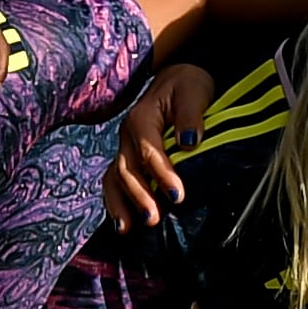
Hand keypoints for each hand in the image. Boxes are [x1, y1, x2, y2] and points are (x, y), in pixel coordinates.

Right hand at [105, 61, 219, 223]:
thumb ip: (191, 115)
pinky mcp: (129, 159)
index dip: (161, 174)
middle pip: (126, 169)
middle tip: (153, 218)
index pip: (148, 150)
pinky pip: (116, 182)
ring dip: (120, 204)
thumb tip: (189, 141)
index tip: (178, 195)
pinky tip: (123, 224)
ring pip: (114, 178)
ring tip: (128, 229)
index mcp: (141, 118)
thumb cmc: (187, 85)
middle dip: (138, 195)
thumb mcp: (193, 91)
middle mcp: (127, 136)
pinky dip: (116, 203)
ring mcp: (125, 148)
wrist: (178, 79)